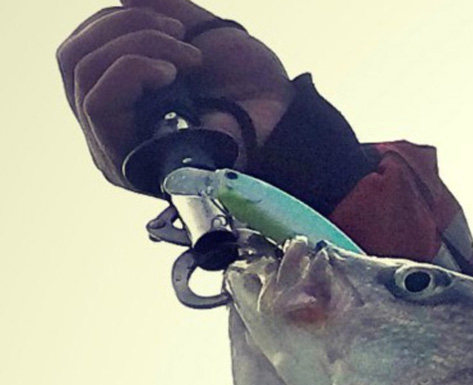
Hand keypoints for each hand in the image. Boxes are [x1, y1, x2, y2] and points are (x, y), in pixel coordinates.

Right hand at [57, 0, 294, 188]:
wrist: (280, 118)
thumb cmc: (246, 84)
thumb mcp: (195, 31)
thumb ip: (156, 8)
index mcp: (119, 94)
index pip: (78, 49)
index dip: (116, 21)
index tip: (176, 25)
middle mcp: (108, 125)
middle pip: (72, 57)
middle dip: (125, 28)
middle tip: (180, 37)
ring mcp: (114, 147)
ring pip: (83, 75)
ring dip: (137, 48)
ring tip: (186, 60)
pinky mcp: (127, 161)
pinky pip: (98, 103)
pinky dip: (133, 71)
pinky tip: (173, 76)